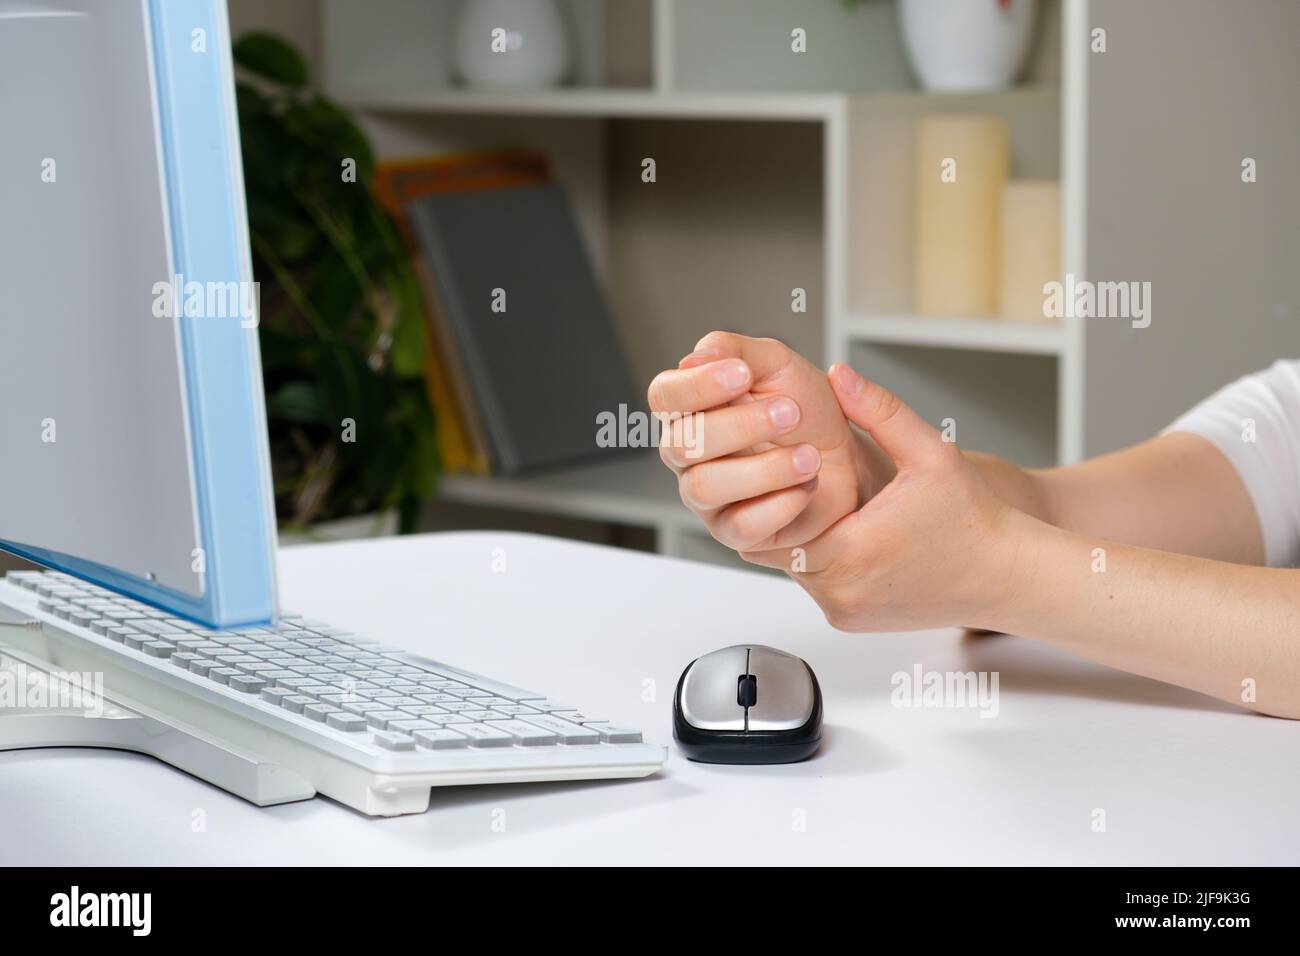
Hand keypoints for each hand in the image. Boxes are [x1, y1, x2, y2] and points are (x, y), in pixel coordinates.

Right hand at [647, 332, 890, 551]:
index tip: (742, 374)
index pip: (663, 396)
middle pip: (682, 444)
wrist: (848, 458)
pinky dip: (780, 503)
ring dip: (765, 469)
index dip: (696, 386)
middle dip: (740, 426)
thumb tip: (696, 356)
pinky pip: (741, 526)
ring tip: (809, 456)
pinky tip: (805, 486)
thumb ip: (736, 350)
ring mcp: (707, 498)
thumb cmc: (807, 412)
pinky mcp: (735, 533)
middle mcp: (689, 455)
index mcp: (691, 410)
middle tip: (791, 413)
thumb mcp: (778, 365)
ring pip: (706, 487)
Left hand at [741, 363, 1021, 631]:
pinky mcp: (851, 620)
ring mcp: (845, 611)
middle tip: (794, 475)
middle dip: (786, 509)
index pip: (774, 519)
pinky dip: (822, 558)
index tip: (788, 464)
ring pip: (794, 566)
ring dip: (802, 534)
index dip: (776, 489)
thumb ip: (880, 411)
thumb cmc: (974, 518)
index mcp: (853, 550)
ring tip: (822, 499)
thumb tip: (839, 374)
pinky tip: (845, 528)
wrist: (1007, 575)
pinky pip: (816, 584)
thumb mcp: (930, 453)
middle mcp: (842, 590)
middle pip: (778, 545)